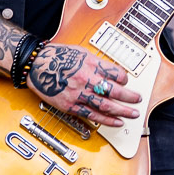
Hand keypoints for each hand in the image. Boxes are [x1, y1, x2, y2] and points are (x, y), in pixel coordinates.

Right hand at [27, 43, 142, 125]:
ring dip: (122, 111)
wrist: (36, 65)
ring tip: (132, 114)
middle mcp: (86, 78)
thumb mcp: (80, 52)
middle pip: (114, 91)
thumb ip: (96, 63)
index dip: (125, 79)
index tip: (128, 81)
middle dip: (129, 97)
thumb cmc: (56, 57)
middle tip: (138, 100)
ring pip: (106, 106)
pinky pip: (92, 115)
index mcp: (90, 63)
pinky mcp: (70, 105)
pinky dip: (106, 120)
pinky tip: (116, 122)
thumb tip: (111, 72)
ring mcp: (78, 93)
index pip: (115, 73)